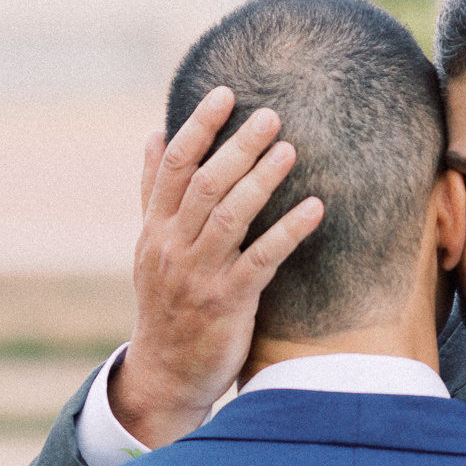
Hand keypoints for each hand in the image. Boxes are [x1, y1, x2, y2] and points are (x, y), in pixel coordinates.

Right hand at [117, 86, 324, 447]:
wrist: (166, 373)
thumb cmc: (167, 304)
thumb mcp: (151, 246)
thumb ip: (153, 191)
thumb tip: (153, 134)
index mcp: (155, 229)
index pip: (172, 167)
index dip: (198, 127)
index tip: (225, 93)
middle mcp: (173, 247)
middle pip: (205, 185)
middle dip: (237, 147)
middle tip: (270, 115)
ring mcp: (199, 275)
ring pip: (230, 217)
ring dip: (261, 180)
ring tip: (290, 149)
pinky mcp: (228, 303)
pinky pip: (261, 259)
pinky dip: (288, 231)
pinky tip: (315, 208)